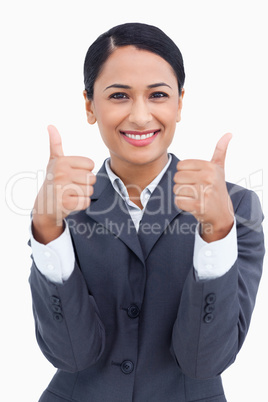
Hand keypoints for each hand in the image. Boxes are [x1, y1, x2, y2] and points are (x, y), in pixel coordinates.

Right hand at [32, 125, 95, 242]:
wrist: (44, 205)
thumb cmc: (53, 180)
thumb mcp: (54, 161)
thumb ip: (55, 144)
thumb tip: (50, 126)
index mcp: (62, 162)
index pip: (90, 164)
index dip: (85, 170)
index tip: (73, 174)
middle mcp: (61, 174)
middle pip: (92, 178)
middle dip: (85, 183)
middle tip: (72, 185)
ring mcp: (62, 189)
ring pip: (90, 191)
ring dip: (83, 194)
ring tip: (71, 193)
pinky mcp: (65, 204)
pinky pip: (86, 202)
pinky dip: (81, 204)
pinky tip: (71, 202)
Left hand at [173, 133, 233, 241]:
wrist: (222, 213)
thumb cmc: (216, 188)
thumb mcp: (219, 168)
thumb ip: (220, 151)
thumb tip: (228, 134)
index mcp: (210, 167)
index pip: (180, 165)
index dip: (184, 173)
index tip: (196, 179)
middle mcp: (208, 178)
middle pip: (177, 177)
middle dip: (182, 184)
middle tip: (195, 189)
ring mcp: (203, 192)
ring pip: (176, 189)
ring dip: (182, 194)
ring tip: (194, 197)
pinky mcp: (198, 206)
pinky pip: (177, 201)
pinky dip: (182, 204)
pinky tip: (192, 204)